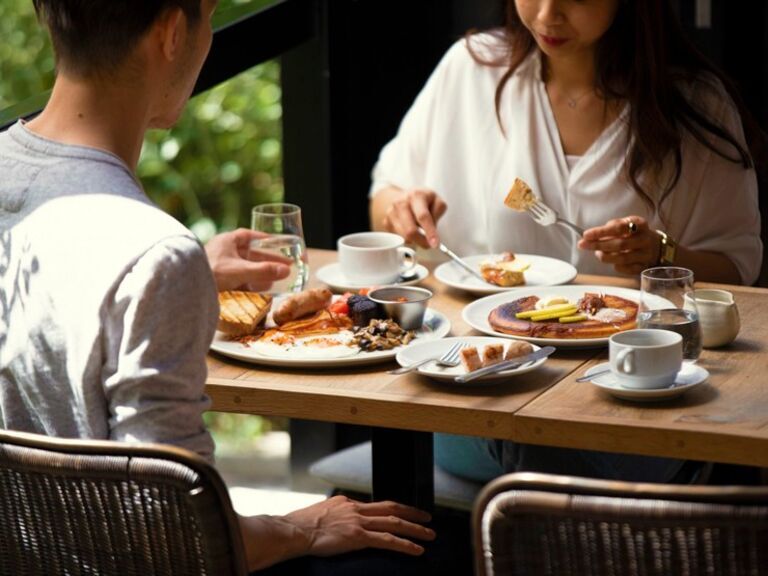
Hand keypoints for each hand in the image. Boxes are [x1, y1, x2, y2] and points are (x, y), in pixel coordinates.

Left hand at [205, 228, 291, 290]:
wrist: (187, 288)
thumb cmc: (212, 272)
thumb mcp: (241, 271)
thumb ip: (264, 270)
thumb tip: (286, 270)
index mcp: (226, 241)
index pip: (248, 236)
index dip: (263, 239)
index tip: (277, 244)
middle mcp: (221, 251)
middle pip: (248, 254)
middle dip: (266, 260)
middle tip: (282, 266)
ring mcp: (218, 265)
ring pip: (243, 267)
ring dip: (259, 272)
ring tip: (275, 278)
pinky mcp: (216, 279)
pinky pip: (236, 278)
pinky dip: (249, 282)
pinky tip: (258, 289)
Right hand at [284, 495, 434, 557]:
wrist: (293, 530)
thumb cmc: (299, 527)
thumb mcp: (319, 515)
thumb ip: (333, 517)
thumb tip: (335, 524)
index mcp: (346, 502)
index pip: (375, 505)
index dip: (392, 509)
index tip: (403, 512)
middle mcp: (355, 508)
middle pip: (391, 508)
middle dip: (412, 512)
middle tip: (427, 517)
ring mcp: (358, 521)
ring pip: (394, 522)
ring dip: (415, 528)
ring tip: (429, 535)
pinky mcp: (357, 536)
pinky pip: (387, 540)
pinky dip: (405, 544)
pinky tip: (417, 550)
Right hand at [381, 188, 446, 248]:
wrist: (405, 196)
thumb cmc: (424, 200)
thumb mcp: (437, 201)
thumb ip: (438, 213)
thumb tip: (432, 229)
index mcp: (416, 196)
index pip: (423, 217)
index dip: (430, 232)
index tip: (435, 244)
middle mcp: (401, 203)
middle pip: (410, 230)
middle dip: (421, 241)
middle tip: (429, 245)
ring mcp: (391, 212)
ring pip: (404, 236)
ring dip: (415, 240)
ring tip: (420, 232)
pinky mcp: (386, 222)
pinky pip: (398, 237)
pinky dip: (407, 238)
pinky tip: (411, 229)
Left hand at [578, 216, 660, 274]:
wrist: (657, 246)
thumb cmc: (634, 234)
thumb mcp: (626, 225)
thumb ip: (610, 228)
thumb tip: (590, 236)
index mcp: (640, 225)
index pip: (619, 227)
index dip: (601, 232)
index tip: (586, 235)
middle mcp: (645, 239)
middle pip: (620, 244)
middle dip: (598, 245)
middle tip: (583, 245)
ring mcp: (646, 254)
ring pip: (622, 258)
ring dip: (605, 256)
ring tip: (597, 252)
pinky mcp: (644, 267)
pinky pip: (626, 269)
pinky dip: (615, 266)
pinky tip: (612, 261)